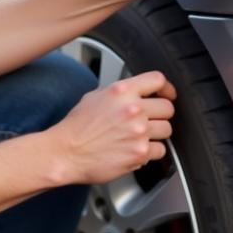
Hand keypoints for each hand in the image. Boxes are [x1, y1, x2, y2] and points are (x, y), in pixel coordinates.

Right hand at [49, 71, 176, 183]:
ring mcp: (138, 132)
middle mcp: (133, 109)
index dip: (166, 88)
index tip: (167, 95)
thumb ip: (120, 92)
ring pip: (167, 129)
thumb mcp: (95, 96)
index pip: (158, 80)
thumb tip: (138, 91)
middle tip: (149, 120)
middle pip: (167, 107)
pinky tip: (136, 150)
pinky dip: (151, 152)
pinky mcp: (139, 153)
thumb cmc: (77, 127)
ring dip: (156, 134)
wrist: (65, 153)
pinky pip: (160, 150)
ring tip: (140, 137)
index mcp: (122, 91)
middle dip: (160, 114)